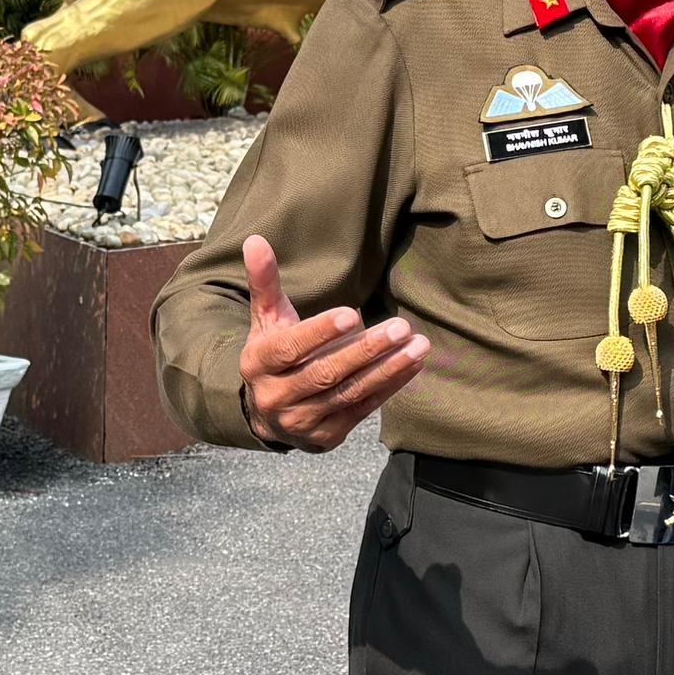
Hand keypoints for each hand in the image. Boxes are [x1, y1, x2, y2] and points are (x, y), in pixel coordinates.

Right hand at [235, 234, 428, 449]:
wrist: (266, 413)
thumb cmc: (273, 353)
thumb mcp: (266, 318)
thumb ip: (265, 281)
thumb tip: (256, 239)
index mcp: (259, 363)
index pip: (290, 348)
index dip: (320, 332)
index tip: (353, 314)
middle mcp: (276, 396)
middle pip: (326, 372)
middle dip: (366, 350)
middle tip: (401, 327)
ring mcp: (301, 420)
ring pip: (349, 393)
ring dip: (387, 369)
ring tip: (417, 345)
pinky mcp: (325, 435)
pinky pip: (362, 409)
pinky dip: (389, 387)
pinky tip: (412, 365)